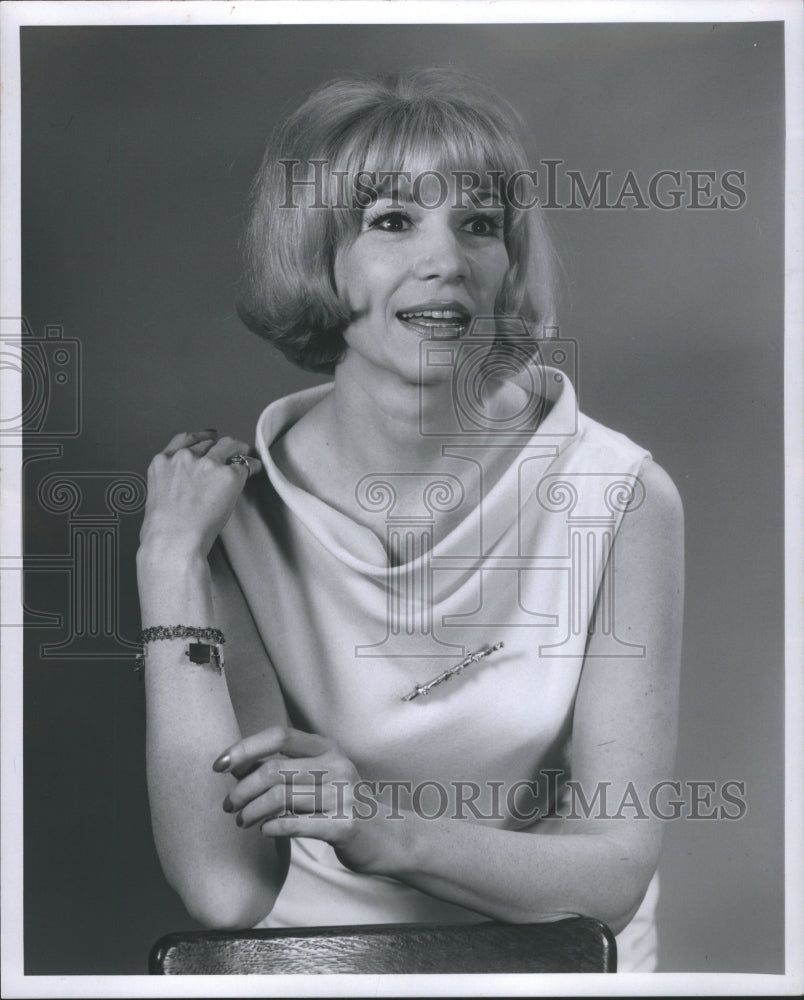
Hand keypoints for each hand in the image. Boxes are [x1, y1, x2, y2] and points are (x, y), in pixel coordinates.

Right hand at [139, 429, 261, 559]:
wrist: (175, 541)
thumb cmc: (163, 530)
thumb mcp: (155, 495)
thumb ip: (170, 481)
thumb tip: (185, 485)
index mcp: (163, 462)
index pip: (186, 439)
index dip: (201, 438)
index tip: (209, 438)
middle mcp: (184, 458)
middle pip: (210, 443)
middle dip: (220, 449)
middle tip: (230, 454)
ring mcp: (207, 464)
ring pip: (230, 445)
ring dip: (239, 449)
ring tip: (246, 454)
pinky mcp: (228, 475)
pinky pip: (246, 465)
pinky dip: (253, 467)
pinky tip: (256, 470)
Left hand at [214, 726, 384, 873]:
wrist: (388, 835)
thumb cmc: (342, 804)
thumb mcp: (319, 776)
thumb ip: (283, 769)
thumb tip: (235, 766)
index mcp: (327, 748)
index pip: (279, 735)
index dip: (245, 748)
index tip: (219, 765)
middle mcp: (337, 765)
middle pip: (274, 769)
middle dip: (242, 789)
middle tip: (229, 806)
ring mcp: (343, 794)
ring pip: (280, 798)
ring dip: (251, 812)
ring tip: (242, 821)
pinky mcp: (345, 825)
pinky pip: (296, 823)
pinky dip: (272, 827)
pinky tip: (265, 831)